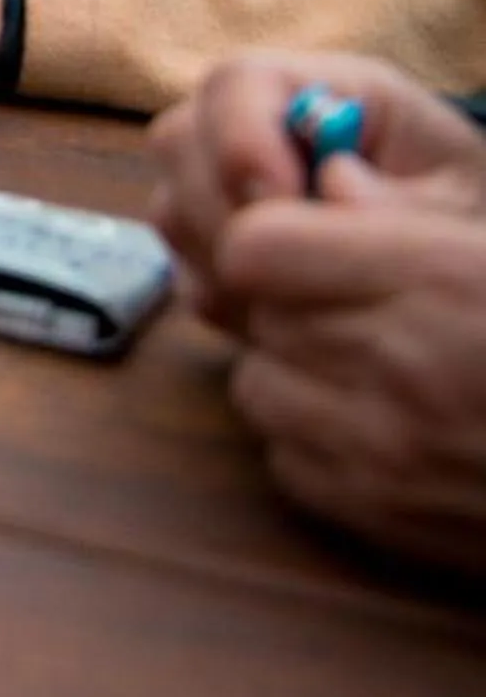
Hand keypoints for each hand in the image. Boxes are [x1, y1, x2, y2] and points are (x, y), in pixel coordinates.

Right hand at [150, 50, 485, 330]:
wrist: (445, 246)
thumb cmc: (453, 205)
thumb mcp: (453, 197)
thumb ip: (400, 195)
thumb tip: (331, 186)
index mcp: (312, 88)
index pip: (234, 83)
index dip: (240, 138)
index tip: (280, 200)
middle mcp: (244, 124)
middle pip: (179, 141)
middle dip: (225, 209)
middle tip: (289, 260)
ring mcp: (213, 181)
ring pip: (170, 210)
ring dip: (224, 257)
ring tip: (300, 287)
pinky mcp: (207, 239)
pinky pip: (182, 266)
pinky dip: (227, 294)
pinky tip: (288, 306)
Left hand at [215, 196, 485, 571]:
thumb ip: (415, 214)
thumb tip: (328, 181)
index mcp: (439, 278)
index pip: (257, 242)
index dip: (273, 236)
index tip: (308, 243)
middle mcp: (399, 364)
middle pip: (260, 315)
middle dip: (295, 306)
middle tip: (361, 313)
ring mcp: (384, 450)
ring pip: (262, 391)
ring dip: (298, 378)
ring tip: (375, 373)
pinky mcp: (382, 515)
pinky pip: (289, 464)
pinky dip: (318, 447)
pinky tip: (385, 433)